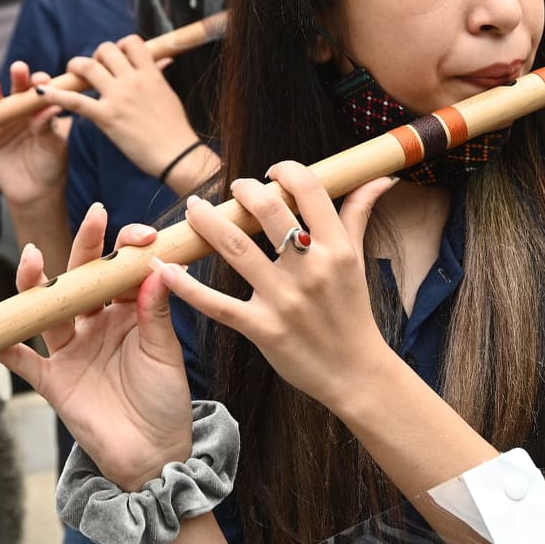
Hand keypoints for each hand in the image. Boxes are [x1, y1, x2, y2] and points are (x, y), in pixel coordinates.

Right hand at [0, 61, 69, 207]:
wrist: (37, 194)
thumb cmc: (51, 165)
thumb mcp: (54, 145)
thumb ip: (49, 126)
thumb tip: (53, 105)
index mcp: (38, 112)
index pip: (38, 93)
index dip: (39, 83)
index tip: (42, 78)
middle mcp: (18, 115)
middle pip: (15, 93)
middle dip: (17, 79)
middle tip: (19, 69)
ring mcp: (0, 127)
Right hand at [0, 204, 193, 490]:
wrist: (151, 454)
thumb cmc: (165, 399)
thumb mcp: (164, 352)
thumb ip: (156, 312)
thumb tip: (158, 266)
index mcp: (129, 311)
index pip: (122, 269)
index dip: (128, 248)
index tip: (141, 234)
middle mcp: (96, 323)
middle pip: (83, 278)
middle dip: (87, 247)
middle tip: (95, 218)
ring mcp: (71, 348)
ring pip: (47, 308)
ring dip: (37, 284)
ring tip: (33, 260)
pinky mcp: (51, 378)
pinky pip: (17, 357)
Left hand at [46, 36, 198, 180]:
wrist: (177, 155)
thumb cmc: (175, 129)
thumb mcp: (168, 95)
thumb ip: (158, 76)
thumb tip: (162, 60)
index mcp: (151, 73)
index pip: (131, 42)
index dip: (121, 45)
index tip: (117, 57)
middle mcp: (133, 80)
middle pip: (106, 50)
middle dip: (97, 56)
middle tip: (94, 69)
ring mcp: (119, 98)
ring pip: (88, 67)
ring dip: (76, 66)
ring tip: (72, 74)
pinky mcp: (107, 117)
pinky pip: (75, 101)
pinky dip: (56, 95)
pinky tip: (41, 93)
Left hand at [150, 162, 397, 410]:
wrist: (354, 372)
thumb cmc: (352, 312)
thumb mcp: (358, 261)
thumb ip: (358, 215)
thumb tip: (378, 178)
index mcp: (336, 248)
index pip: (310, 190)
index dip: (287, 170)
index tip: (272, 172)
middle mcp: (310, 269)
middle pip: (267, 211)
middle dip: (244, 190)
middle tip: (233, 188)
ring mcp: (284, 299)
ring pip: (236, 247)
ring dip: (207, 222)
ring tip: (194, 209)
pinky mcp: (262, 328)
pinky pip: (217, 304)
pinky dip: (187, 287)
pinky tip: (166, 269)